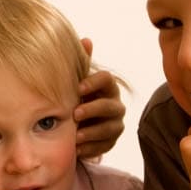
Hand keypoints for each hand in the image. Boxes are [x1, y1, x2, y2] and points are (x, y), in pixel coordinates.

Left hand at [73, 38, 124, 159]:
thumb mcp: (77, 80)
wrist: (79, 122)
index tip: (78, 88)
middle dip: (93, 110)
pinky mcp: (111, 141)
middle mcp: (115, 105)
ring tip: (76, 136)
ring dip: (92, 133)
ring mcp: (115, 124)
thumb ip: (82, 63)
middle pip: (110, 107)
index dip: (94, 83)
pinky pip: (105, 146)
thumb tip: (86, 40)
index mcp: (107, 87)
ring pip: (110, 129)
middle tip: (75, 114)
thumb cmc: (78, 96)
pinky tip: (77, 150)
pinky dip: (91, 149)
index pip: (107, 80)